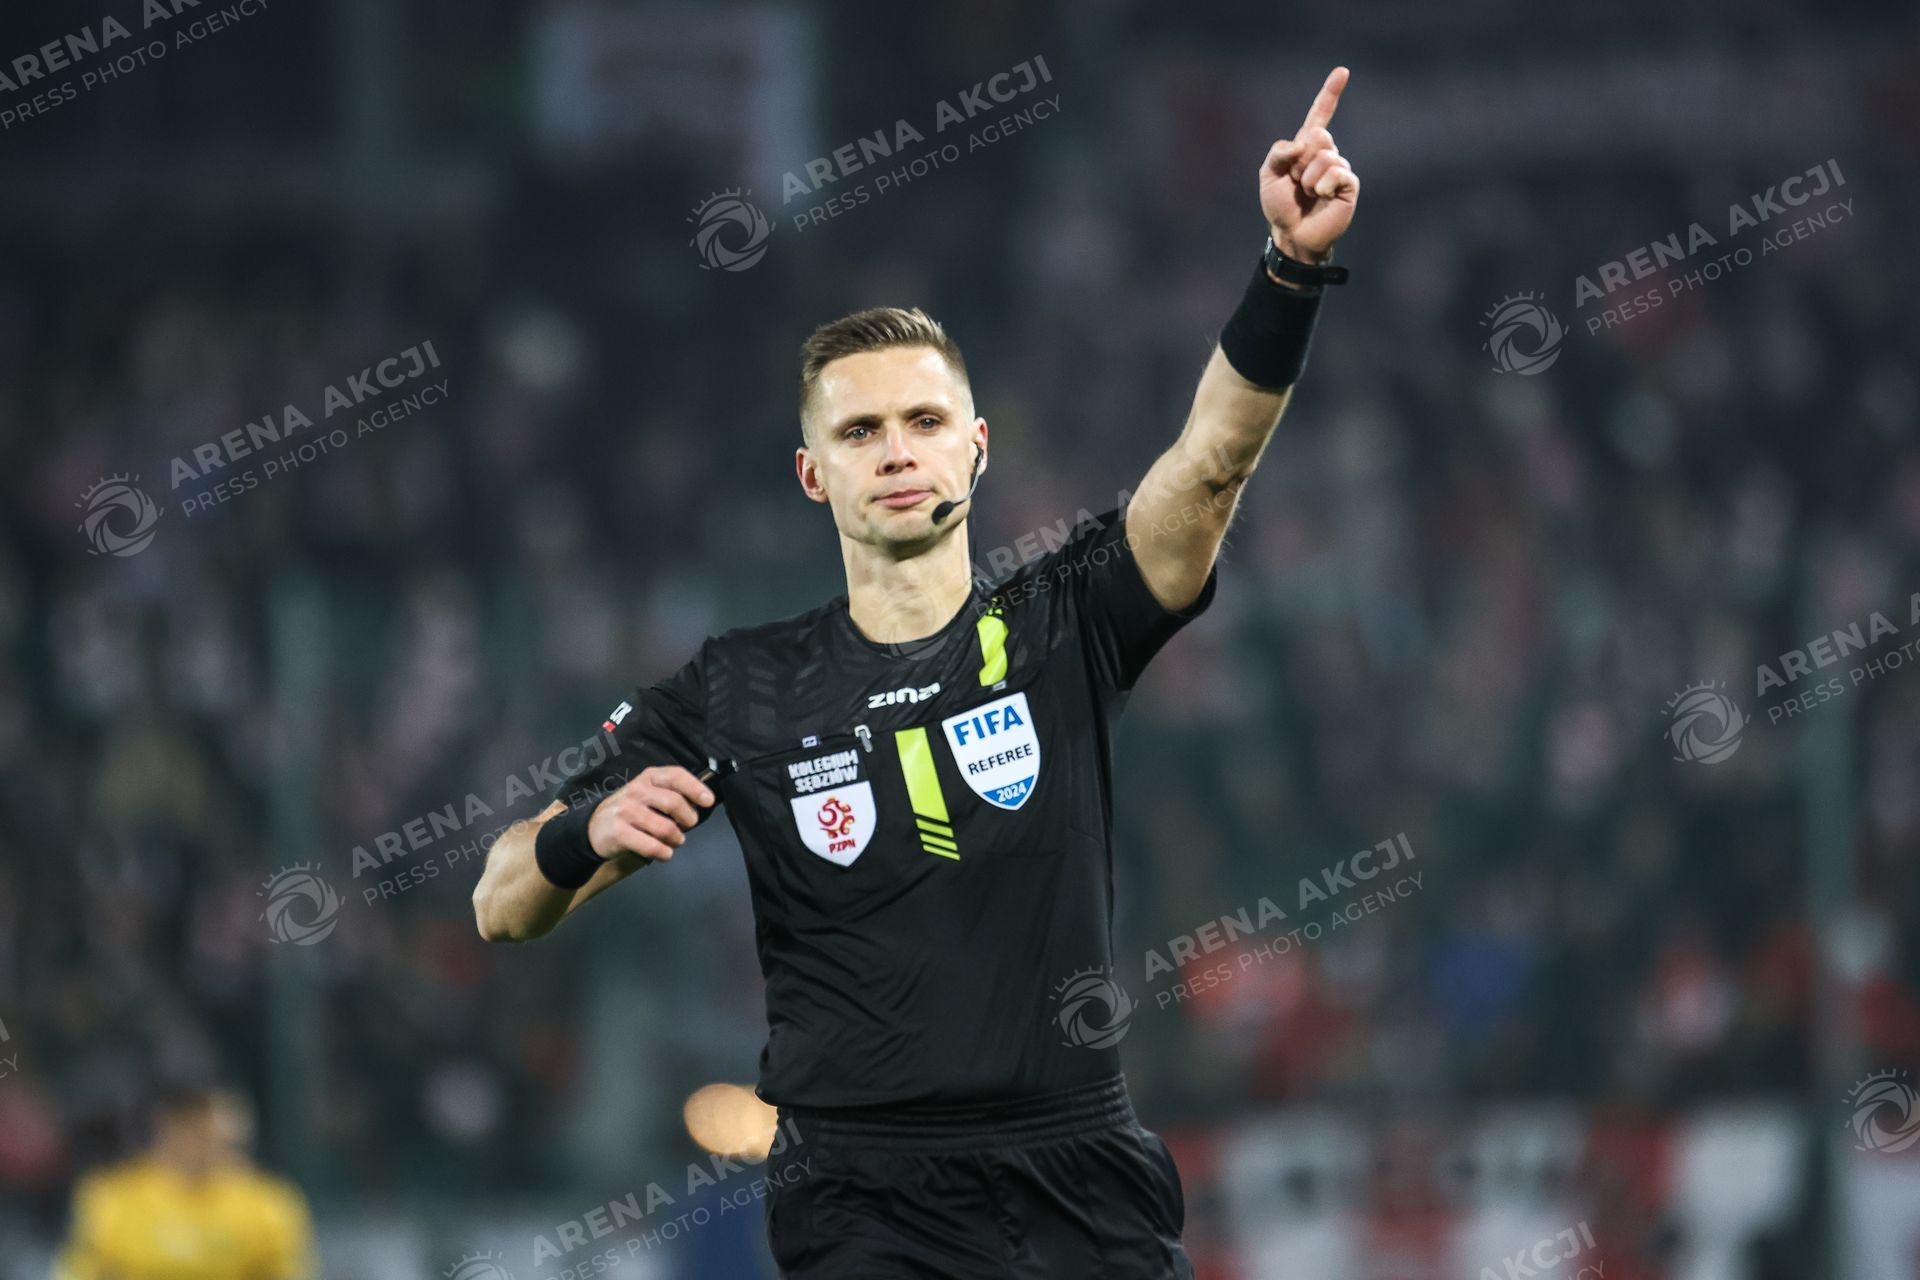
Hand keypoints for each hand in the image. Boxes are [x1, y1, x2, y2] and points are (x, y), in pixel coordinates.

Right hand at [587, 765, 715, 862]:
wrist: (595, 827)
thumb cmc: (630, 810)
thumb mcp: (648, 793)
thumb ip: (671, 793)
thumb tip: (701, 802)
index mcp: (648, 777)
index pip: (676, 775)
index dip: (696, 788)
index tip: (708, 801)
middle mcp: (637, 790)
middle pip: (675, 803)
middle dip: (688, 819)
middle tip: (686, 827)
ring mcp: (626, 811)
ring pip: (665, 828)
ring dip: (677, 839)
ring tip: (674, 841)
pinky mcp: (619, 832)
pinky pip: (651, 846)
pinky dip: (664, 853)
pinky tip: (664, 853)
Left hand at [1258, 66, 1359, 264]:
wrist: (1292, 234)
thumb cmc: (1280, 206)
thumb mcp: (1267, 175)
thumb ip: (1278, 153)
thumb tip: (1302, 144)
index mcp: (1306, 147)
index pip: (1320, 115)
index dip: (1331, 93)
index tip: (1343, 72)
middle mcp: (1326, 153)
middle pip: (1318, 135)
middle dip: (1300, 160)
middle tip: (1297, 181)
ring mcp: (1338, 168)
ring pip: (1325, 157)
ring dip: (1308, 178)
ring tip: (1308, 194)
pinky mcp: (1348, 185)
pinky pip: (1337, 172)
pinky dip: (1322, 185)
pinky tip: (1321, 197)